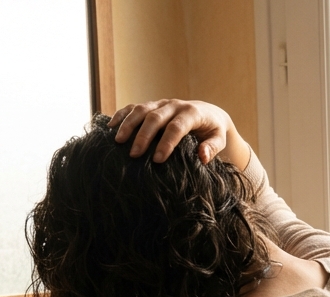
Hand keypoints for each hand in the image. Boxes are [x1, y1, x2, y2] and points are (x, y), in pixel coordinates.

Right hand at [110, 99, 250, 168]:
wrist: (209, 113)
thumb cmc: (213, 130)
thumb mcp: (219, 139)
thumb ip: (212, 147)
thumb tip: (202, 157)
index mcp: (192, 113)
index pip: (177, 127)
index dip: (167, 143)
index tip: (158, 160)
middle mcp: (174, 105)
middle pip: (155, 118)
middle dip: (143, 136)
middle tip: (134, 154)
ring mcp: (161, 103)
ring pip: (141, 109)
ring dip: (128, 124)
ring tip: (118, 141)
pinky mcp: (151, 105)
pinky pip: (133, 107)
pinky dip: (121, 115)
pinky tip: (110, 127)